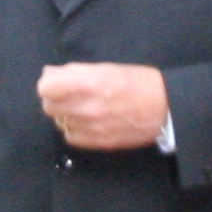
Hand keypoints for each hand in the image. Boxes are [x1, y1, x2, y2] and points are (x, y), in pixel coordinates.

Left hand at [38, 63, 170, 149]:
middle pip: (49, 106)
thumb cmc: (139, 83)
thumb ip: (75, 71)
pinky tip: (88, 121)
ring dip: (66, 114)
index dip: (48, 84)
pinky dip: (75, 129)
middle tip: (71, 94)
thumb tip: (50, 73)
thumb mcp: (108, 68)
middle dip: (56, 98)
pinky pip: (70, 137)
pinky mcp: (97, 142)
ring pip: (59, 122)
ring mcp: (91, 127)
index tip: (56, 83)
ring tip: (83, 107)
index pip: (46, 88)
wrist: (165, 109)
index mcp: (89, 83)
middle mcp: (87, 107)